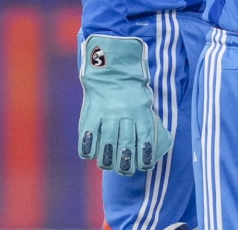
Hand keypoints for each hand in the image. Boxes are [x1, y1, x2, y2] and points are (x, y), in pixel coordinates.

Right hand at [78, 35, 173, 173]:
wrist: (112, 68)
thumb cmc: (131, 91)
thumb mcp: (143, 103)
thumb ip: (145, 122)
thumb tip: (150, 148)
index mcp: (141, 111)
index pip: (145, 138)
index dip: (144, 155)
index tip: (144, 166)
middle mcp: (125, 112)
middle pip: (126, 143)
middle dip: (126, 162)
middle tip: (124, 170)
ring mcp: (107, 112)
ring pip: (107, 141)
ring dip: (107, 158)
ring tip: (107, 166)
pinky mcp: (92, 111)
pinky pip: (88, 132)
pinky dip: (87, 146)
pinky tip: (89, 154)